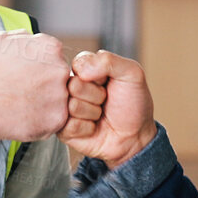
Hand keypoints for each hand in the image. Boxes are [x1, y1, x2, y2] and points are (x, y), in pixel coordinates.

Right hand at [0, 32, 69, 170]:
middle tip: (24, 92)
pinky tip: (25, 117)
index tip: (27, 76)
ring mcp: (62, 93)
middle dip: (44, 85)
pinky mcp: (59, 117)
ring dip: (45, 102)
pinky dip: (42, 120)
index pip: (54, 57)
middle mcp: (60, 68)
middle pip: (59, 77)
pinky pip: (55, 119)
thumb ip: (22, 37)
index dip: (39, 68)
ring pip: (59, 99)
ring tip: (23, 105)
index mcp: (50, 47)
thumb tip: (29, 39)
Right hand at [61, 50, 156, 167]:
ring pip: (72, 106)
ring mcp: (65, 107)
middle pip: (73, 85)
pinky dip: (86, 128)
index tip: (108, 83)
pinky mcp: (62, 128)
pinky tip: (93, 128)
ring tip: (100, 115)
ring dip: (93, 113)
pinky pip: (69, 125)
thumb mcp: (132, 74)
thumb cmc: (133, 104)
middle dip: (96, 95)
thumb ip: (109, 60)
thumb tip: (81, 70)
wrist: (135, 137)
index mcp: (85, 69)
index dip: (97, 76)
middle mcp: (72, 87)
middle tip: (105, 101)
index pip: (78, 64)